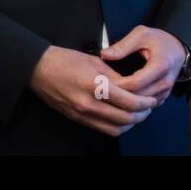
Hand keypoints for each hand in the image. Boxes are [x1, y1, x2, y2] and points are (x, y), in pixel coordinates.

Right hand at [28, 45, 158, 135]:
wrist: (39, 69)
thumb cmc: (65, 60)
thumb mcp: (94, 61)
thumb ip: (115, 76)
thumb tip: (133, 87)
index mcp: (95, 85)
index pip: (129, 101)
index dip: (145, 101)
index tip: (152, 98)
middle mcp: (89, 103)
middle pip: (126, 118)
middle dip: (143, 114)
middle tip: (150, 106)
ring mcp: (83, 114)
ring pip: (116, 128)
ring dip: (131, 123)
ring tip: (139, 113)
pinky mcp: (78, 119)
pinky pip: (104, 129)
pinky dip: (117, 126)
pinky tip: (123, 117)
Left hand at [100, 25, 185, 107]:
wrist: (177, 49)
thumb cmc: (159, 40)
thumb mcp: (141, 34)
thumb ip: (123, 45)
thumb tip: (105, 54)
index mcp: (160, 66)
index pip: (135, 83)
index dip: (118, 84)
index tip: (103, 82)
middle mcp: (165, 83)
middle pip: (138, 97)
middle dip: (119, 95)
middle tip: (102, 90)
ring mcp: (165, 92)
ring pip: (141, 105)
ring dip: (125, 101)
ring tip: (109, 94)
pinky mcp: (162, 98)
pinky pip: (146, 106)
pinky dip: (133, 103)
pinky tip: (121, 97)